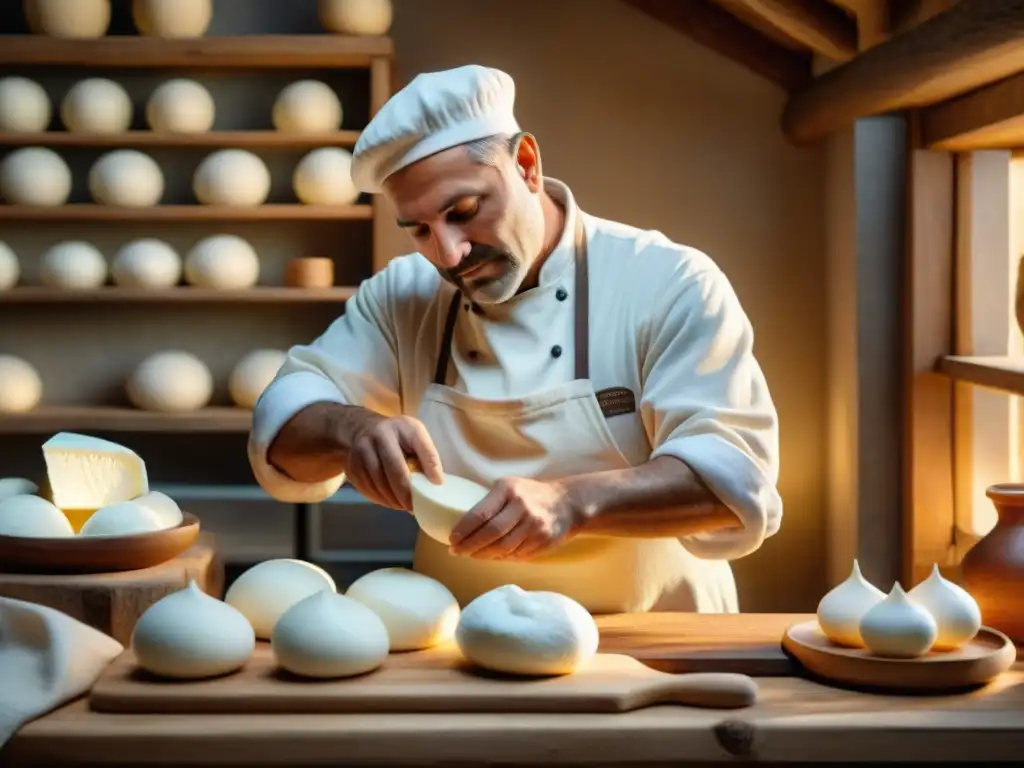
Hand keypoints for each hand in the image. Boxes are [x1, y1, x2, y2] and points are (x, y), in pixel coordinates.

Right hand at [345, 414, 442, 510]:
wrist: (363, 429)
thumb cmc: (398, 437)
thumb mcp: (416, 437)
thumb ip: (427, 455)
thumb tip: (437, 483)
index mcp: (402, 427)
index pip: (419, 444)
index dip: (429, 464)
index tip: (437, 484)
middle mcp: (379, 435)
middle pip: (393, 469)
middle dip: (405, 492)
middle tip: (414, 507)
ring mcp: (361, 450)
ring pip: (377, 482)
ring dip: (392, 499)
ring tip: (403, 506)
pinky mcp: (351, 465)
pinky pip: (366, 488)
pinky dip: (379, 499)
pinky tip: (390, 502)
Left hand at [448, 477, 581, 560]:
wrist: (566, 504)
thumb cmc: (528, 494)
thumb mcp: (508, 487)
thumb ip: (488, 502)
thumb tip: (460, 526)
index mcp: (509, 489)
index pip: (481, 513)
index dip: (463, 530)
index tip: (451, 539)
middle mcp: (522, 507)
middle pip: (491, 534)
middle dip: (469, 546)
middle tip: (456, 551)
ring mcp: (534, 526)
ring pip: (502, 548)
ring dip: (482, 555)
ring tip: (470, 555)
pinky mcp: (542, 542)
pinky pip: (515, 555)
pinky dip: (499, 558)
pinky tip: (490, 556)